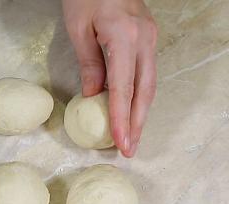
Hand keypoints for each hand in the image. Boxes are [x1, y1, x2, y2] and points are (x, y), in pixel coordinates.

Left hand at [62, 0, 157, 156]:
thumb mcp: (78, 28)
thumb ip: (89, 63)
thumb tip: (94, 97)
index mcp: (125, 38)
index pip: (124, 88)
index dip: (122, 119)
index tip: (121, 142)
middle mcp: (144, 40)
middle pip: (145, 91)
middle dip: (138, 123)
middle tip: (130, 149)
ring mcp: (150, 37)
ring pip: (150, 83)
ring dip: (142, 112)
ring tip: (132, 136)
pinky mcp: (148, 36)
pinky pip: (146, 72)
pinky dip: (140, 94)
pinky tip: (133, 109)